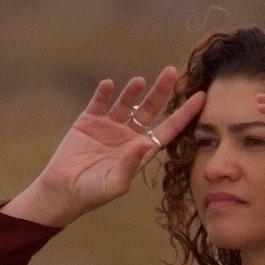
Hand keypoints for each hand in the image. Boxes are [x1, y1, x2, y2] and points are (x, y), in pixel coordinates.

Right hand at [4, 72, 204, 227]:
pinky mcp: (88, 121)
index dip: (184, 114)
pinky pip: (99, 101)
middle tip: (172, 71)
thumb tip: (144, 144)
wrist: (62, 190)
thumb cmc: (92, 193)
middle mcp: (128, 136)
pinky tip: (109, 85)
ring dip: (134, 90)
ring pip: (127, 102)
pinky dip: (104, 92)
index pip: (168, 129)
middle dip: (161, 91)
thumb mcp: (114, 184)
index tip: (202, 98)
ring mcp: (108, 126)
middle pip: (150, 109)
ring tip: (140, 81)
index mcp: (140, 151)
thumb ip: (131, 165)